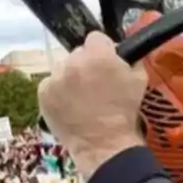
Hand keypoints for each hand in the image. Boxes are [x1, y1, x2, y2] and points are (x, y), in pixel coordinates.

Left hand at [37, 31, 146, 177]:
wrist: (104, 144)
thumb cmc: (125, 113)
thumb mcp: (138, 80)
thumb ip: (128, 60)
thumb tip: (119, 54)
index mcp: (98, 55)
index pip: (96, 38)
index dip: (104, 50)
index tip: (106, 63)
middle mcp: (73, 62)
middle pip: (78, 53)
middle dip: (86, 65)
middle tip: (95, 85)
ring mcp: (56, 78)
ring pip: (63, 69)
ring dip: (71, 78)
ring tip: (82, 98)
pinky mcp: (43, 93)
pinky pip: (51, 85)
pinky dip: (59, 92)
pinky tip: (70, 106)